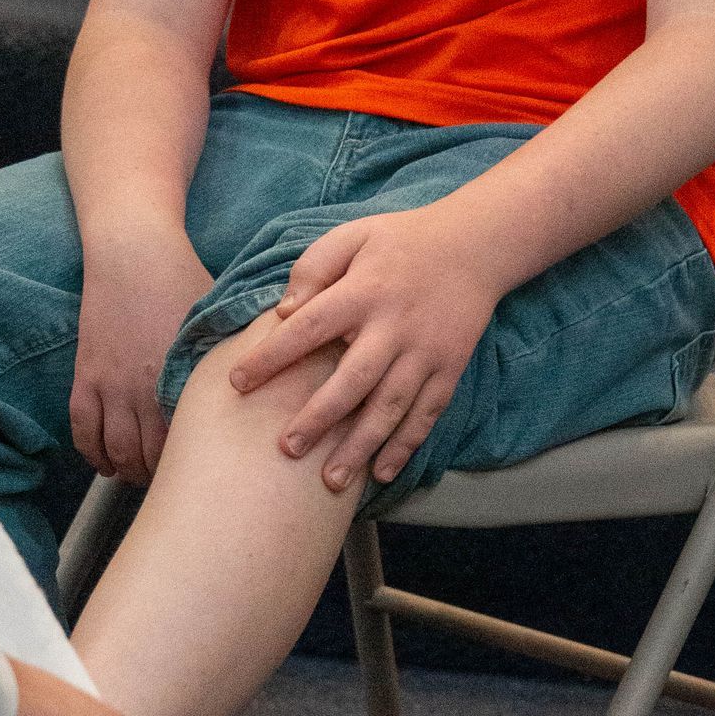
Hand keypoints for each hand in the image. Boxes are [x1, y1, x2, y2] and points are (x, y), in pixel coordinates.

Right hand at [69, 226, 211, 483]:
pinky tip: (105, 465)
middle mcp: (146, 389)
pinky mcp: (86, 377)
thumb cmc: (184, 281)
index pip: (192, 443)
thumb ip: (236, 359)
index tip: (210, 475)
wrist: (133, 253)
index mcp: (184, 379)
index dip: (201, 467)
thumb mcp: (219, 322)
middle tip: (175, 486)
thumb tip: (271, 387)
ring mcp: (111, 385)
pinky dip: (92, 454)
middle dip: (163, 479)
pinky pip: (83, 429)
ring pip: (116, 450)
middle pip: (152, 457)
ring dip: (128, 472)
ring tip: (141, 478)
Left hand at [227, 203, 501, 493]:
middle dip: (319, 418)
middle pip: (353, 380)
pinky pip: (427, 413)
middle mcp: (395, 325)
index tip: (237, 383)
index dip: (271, 357)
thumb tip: (283, 311)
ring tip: (330, 480)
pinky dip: (406, 445)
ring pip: (391, 407)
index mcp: (364, 291)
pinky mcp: (450, 367)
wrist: (477, 244)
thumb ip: (314, 267)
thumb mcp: (353, 235)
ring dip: (361, 446)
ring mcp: (426, 351)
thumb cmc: (401, 241)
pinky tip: (381, 473)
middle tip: (287, 449)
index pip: (308, 328)